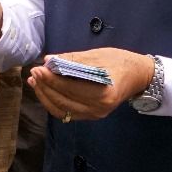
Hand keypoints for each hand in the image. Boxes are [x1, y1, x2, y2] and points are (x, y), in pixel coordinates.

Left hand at [29, 48, 154, 121]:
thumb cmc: (120, 61)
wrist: (138, 76)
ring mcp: (95, 115)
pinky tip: (45, 91)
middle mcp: (99, 108)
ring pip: (62, 109)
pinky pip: (66, 113)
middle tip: (34, 72)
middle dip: (45, 87)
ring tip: (35, 81)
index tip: (38, 68)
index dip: (51, 79)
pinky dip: (53, 103)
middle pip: (63, 100)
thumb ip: (72, 60)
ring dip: (45, 96)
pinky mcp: (91, 116)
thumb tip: (48, 60)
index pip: (70, 88)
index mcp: (103, 93)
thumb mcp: (97, 55)